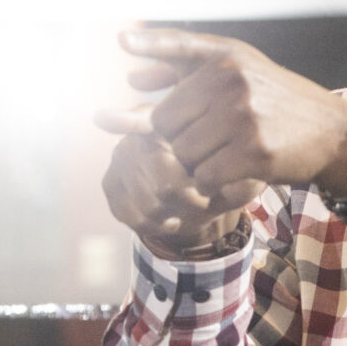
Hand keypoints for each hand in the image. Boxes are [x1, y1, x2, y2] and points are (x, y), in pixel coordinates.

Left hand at [97, 30, 346, 209]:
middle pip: (168, 123)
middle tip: (209, 144)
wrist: (337, 137)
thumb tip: (130, 78)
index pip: (172, 68)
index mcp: (227, 59)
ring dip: (197, 165)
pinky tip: (232, 175)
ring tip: (225, 158)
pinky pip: (205, 176)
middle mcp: (232, 82)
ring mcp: (243, 117)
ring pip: (184, 153)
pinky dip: (212, 183)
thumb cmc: (283, 104)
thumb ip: (185, 69)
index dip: (149, 62)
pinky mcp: (254, 152)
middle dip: (180, 140)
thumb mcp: (244, 72)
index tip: (121, 39)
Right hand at [98, 105, 263, 255]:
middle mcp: (137, 137)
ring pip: (151, 204)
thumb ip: (243, 183)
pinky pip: (135, 217)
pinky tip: (171, 220)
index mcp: (170, 125)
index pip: (143, 122)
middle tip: (204, 198)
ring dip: (176, 214)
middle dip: (191, 199)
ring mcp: (119, 159)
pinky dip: (158, 226)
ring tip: (188, 206)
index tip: (103, 119)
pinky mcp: (109, 183)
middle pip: (164, 182)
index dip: (123, 121)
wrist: (199, 200)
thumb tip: (240, 188)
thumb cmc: (222, 179)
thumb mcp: (242, 179)